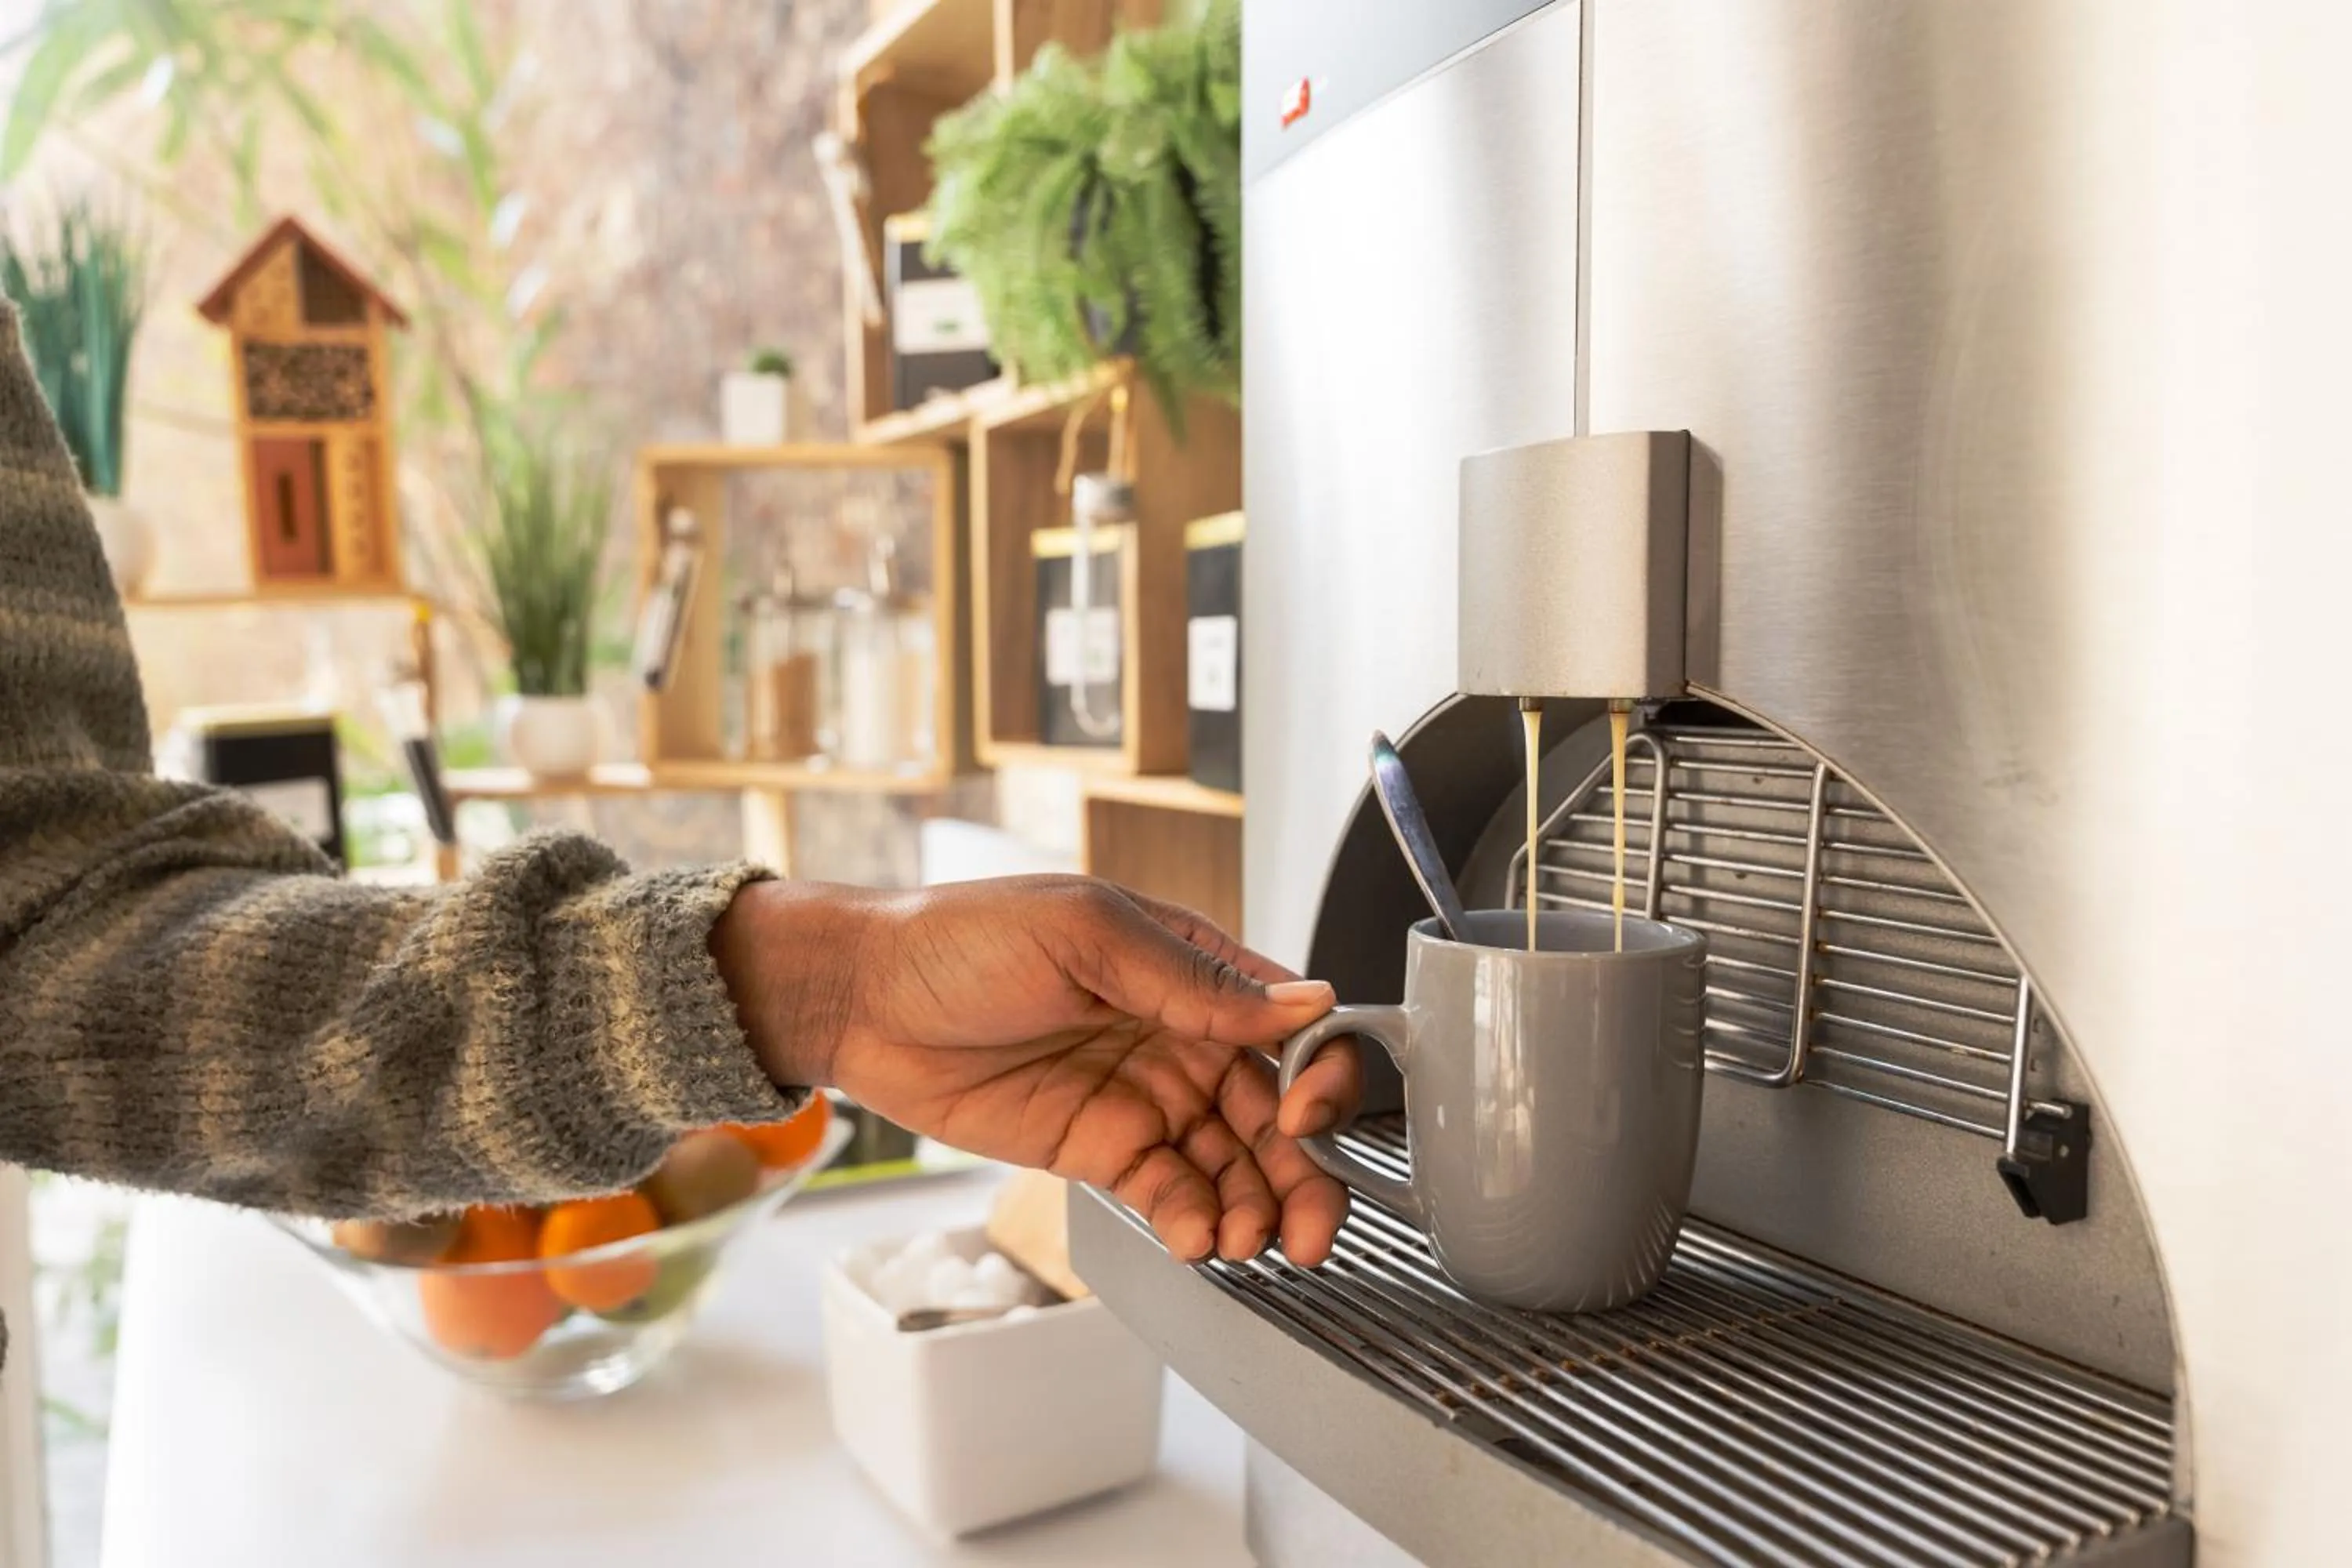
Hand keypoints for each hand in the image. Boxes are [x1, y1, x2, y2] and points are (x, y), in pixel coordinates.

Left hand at [712, 876, 1360, 1264]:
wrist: (863, 999)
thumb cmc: (963, 937)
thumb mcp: (1086, 934)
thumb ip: (1196, 980)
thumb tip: (1303, 1004)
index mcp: (1192, 969)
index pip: (1291, 1026)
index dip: (1318, 1078)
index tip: (1302, 1117)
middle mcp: (1181, 1037)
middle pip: (1274, 1115)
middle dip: (1302, 1175)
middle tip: (1311, 1230)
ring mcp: (1144, 1098)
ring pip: (1231, 1166)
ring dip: (1253, 1209)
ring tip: (1246, 1242)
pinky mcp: (1100, 1151)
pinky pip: (1168, 1193)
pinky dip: (1191, 1221)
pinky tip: (1196, 1238)